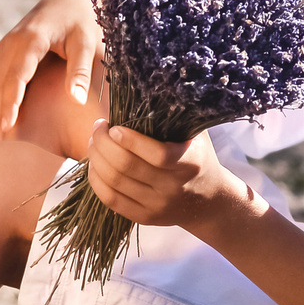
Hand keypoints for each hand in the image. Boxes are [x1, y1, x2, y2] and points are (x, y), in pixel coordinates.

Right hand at [0, 0, 100, 139]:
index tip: (7, 125)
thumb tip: (75, 99)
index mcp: (33, 38)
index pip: (17, 73)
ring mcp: (4, 44)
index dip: (10, 100)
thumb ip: (80, 69)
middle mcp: (12, 41)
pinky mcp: (2, 50)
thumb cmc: (83, 22)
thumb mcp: (87, 42)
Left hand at [84, 121, 253, 231]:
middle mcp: (173, 187)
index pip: (156, 155)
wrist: (209, 200)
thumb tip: (144, 86)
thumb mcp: (196, 135)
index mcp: (189, 163)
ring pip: (114, 183)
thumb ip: (177, 115)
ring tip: (94, 143)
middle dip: (103, 144)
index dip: (130, 140)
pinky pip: (111, 200)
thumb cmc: (198, 157)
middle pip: (126, 167)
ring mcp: (158, 206)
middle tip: (98, 129)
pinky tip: (95, 165)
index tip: (114, 126)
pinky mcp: (145, 218)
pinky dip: (96, 180)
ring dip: (96, 159)